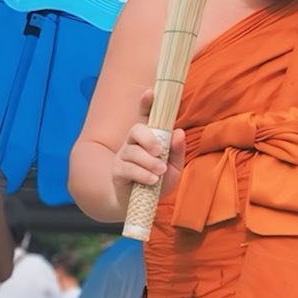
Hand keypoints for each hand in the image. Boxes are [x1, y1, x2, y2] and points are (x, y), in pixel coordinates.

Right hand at [111, 89, 185, 210]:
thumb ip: (177, 151)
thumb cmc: (157, 182)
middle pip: (136, 129)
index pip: (145, 116)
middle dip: (148, 137)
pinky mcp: (118, 172)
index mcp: (148, 138)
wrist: (137, 205)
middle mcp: (134, 143)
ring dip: (149, 162)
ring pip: (132, 151)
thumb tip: (179, 132)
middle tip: (159, 150)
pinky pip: (128, 169)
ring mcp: (123, 156)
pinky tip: (153, 181)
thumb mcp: (174, 168)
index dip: (146, 103)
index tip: (151, 92)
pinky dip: (142, 174)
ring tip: (160, 172)